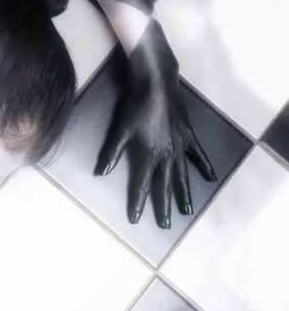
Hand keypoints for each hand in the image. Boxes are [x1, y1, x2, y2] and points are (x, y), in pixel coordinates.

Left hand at [95, 23, 215, 227]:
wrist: (157, 85)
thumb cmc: (136, 107)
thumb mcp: (120, 131)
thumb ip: (112, 154)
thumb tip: (101, 173)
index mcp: (148, 155)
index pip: (143, 186)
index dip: (138, 203)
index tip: (135, 220)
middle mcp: (167, 155)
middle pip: (165, 186)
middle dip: (163, 207)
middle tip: (165, 225)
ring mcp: (180, 146)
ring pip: (183, 176)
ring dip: (184, 194)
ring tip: (187, 211)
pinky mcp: (188, 136)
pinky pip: (198, 155)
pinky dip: (204, 166)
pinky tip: (210, 178)